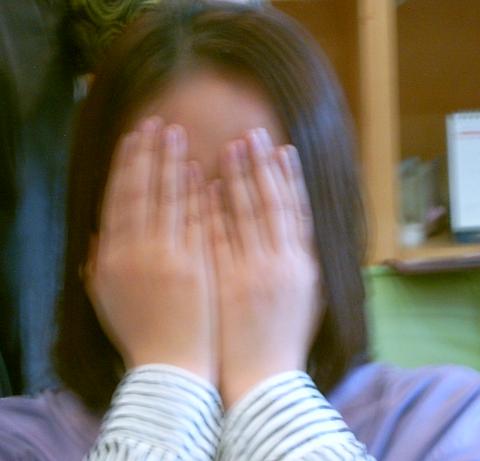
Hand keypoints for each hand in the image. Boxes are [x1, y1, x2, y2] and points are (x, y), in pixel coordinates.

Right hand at [85, 118, 216, 381]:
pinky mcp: (195, 266)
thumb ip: (100, 261)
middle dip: (147, 153)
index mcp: (111, 256)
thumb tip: (100, 231)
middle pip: (140, 191)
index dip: (124, 166)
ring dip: (170, 163)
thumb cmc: (140, 333)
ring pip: (166, 200)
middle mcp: (134, 252)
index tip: (132, 137)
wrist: (172, 367)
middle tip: (155, 122)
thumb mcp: (107, 298)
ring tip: (175, 133)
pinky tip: (200, 170)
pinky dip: (196, 194)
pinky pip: (195, 221)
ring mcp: (166, 258)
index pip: (118, 199)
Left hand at [210, 128, 319, 406]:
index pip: (298, 211)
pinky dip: (216, 208)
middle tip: (253, 133)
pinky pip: (220, 237)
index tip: (282, 149)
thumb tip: (304, 226)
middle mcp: (282, 262)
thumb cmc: (288, 339)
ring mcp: (254, 270)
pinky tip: (209, 184)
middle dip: (263, 166)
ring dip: (240, 177)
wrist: (265, 378)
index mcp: (305, 264)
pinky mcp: (228, 282)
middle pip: (272, 203)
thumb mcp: (312, 298)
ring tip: (232, 146)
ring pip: (247, 214)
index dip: (290, 178)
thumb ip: (308, 261)